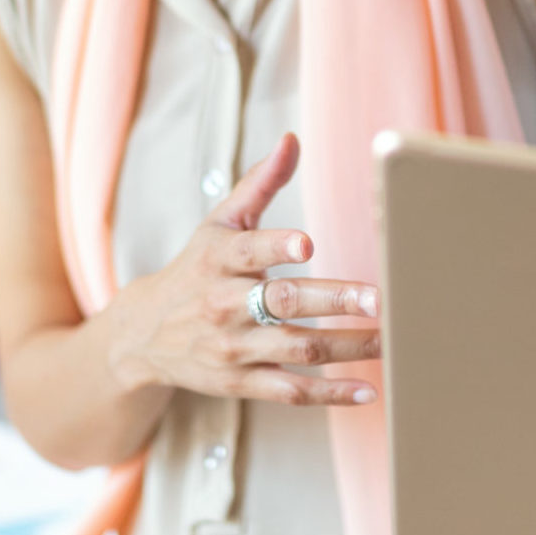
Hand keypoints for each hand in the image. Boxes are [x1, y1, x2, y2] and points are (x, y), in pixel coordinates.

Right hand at [108, 133, 379, 407]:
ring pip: (297, 349)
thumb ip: (260, 182)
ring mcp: (234, 348)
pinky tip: (368, 390)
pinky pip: (290, 391)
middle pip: (283, 303)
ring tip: (392, 337)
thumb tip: (291, 140)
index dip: (277, 246)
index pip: (249, 250)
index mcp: (220, 259)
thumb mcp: (220, 222)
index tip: (307, 244)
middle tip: (377, 297)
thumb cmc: (197, 266)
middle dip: (332, 300)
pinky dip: (330, 394)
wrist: (144, 334)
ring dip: (348, 346)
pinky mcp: (241, 383)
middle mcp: (225, 305)